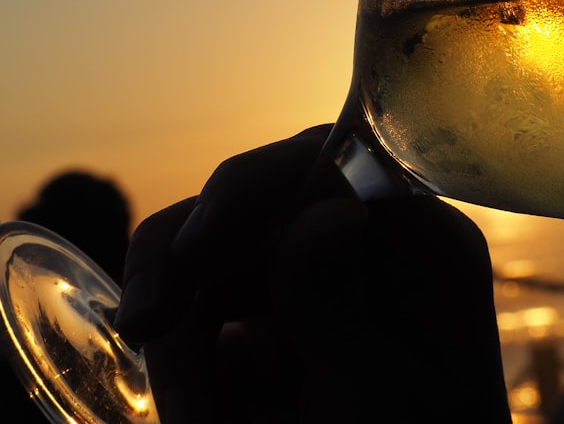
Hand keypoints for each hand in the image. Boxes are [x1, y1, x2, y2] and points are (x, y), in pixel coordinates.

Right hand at [114, 125, 510, 423]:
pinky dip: (187, 369)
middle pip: (254, 207)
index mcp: (421, 246)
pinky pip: (202, 317)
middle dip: (189, 267)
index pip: (330, 165)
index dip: (252, 188)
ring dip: (180, 341)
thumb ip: (337, 307)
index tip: (193, 249)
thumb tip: (324, 211)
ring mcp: (315, 286)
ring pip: (211, 264)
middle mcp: (368, 248)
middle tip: (142, 326)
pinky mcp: (272, 329)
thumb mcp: (376, 405)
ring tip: (193, 421)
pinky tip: (205, 418)